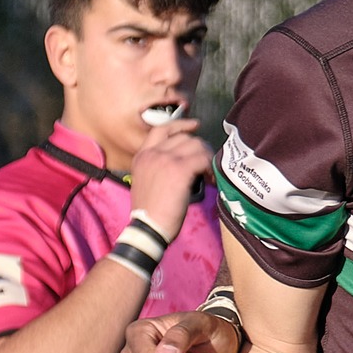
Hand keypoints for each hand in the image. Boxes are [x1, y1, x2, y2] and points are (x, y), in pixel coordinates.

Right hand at [130, 118, 213, 240]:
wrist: (148, 227)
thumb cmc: (150, 211)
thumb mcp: (146, 180)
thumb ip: (158, 165)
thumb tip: (183, 160)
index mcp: (142, 156)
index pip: (161, 129)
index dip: (181, 125)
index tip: (195, 126)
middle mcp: (152, 153)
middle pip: (185, 137)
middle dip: (200, 148)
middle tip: (206, 164)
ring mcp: (165, 159)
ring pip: (197, 145)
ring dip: (207, 157)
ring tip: (208, 173)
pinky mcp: (180, 169)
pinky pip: (204, 159)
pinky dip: (210, 168)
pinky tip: (211, 179)